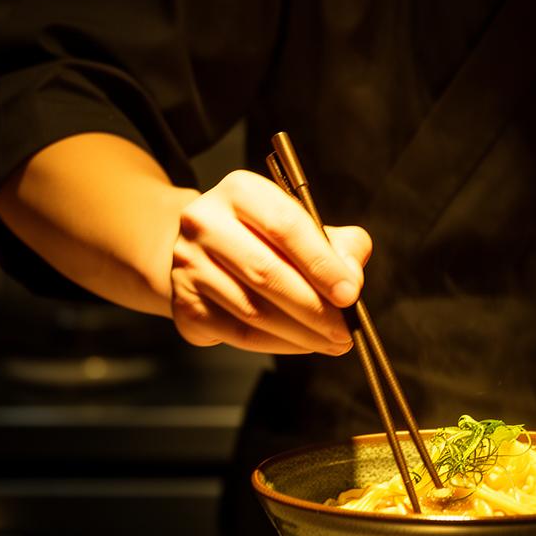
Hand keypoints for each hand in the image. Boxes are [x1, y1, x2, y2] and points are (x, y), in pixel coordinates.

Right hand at [170, 169, 371, 355]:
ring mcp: (188, 265)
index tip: (350, 293)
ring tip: (333, 342)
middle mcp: (204, 222)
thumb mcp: (301, 222)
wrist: (202, 250)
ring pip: (253, 310)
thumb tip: (350, 279)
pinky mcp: (184, 304)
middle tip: (346, 329)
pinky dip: (278, 344)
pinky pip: (239, 334)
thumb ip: (338, 244)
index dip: (322, 263)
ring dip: (301, 333)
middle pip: (266, 272)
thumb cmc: (263, 236)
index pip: (285, 226)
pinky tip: (303, 343)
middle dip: (314, 307)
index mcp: (240, 191)